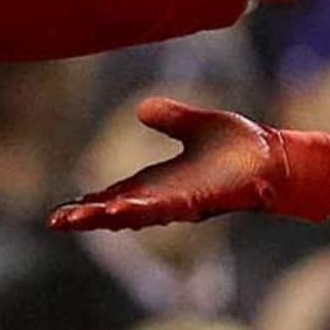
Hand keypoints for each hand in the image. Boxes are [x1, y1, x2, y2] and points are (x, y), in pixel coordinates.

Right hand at [49, 96, 323, 230]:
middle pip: (117, 210)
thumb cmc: (240, 146)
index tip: (62, 211)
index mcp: (161, 182)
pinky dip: (139, 210)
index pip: (117, 194)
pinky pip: (163, 208)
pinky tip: (118, 210)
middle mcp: (166, 197)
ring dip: (104, 217)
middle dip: (87, 216)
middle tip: (56, 221)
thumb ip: (171, 119)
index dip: (90, 203)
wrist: (274, 157)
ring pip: (134, 213)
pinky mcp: (198, 202)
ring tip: (75, 220)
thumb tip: (141, 108)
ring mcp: (180, 203)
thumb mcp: (196, 125)